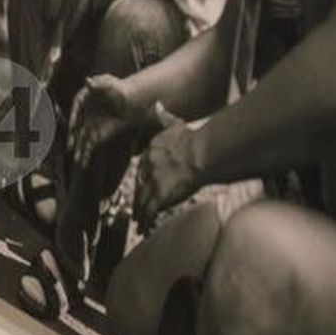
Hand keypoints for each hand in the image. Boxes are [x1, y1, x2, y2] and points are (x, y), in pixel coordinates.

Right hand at [69, 73, 147, 169]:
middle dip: (73, 137)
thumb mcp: (109, 83)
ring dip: (78, 149)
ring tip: (76, 159)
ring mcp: (87, 126)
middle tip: (70, 145)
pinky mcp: (95, 136)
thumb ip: (98, 84)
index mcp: (82, 100)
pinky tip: (82, 163)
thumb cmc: (118, 89)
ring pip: (81, 139)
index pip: (76, 109)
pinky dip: (85, 155)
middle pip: (76, 127)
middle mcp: (82, 114)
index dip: (74, 117)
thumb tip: (88, 81)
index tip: (73, 125)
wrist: (129, 101)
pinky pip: (88, 146)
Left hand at [133, 106, 202, 224]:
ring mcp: (151, 183)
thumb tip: (157, 104)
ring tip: (138, 221)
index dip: (143, 178)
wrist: (199, 153)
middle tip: (136, 207)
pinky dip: (144, 221)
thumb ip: (163, 116)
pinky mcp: (158, 197)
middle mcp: (146, 168)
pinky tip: (142, 230)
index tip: (143, 183)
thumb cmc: (192, 139)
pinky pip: (148, 212)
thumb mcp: (174, 123)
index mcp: (150, 151)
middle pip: (139, 185)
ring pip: (141, 201)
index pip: (142, 168)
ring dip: (140, 212)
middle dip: (138, 197)